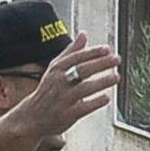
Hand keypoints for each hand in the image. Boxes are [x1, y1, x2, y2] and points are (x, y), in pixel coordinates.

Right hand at [3, 38, 122, 142]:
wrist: (32, 116)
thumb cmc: (49, 89)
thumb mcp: (56, 68)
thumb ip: (71, 52)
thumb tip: (84, 34)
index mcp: (57, 69)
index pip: (76, 57)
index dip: (93, 52)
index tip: (108, 49)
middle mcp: (59, 82)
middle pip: (82, 70)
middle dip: (101, 64)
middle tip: (117, 59)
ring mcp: (63, 99)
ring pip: (84, 88)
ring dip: (102, 82)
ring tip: (116, 77)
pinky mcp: (67, 115)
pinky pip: (83, 108)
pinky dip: (96, 102)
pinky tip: (107, 98)